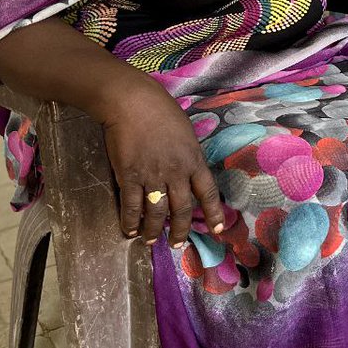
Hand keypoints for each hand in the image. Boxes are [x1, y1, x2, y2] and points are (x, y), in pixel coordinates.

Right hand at [99, 77, 226, 246]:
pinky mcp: (130, 176)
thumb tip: (188, 172)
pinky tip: (130, 231)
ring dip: (154, 230)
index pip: (208, 192)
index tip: (217, 229)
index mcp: (194, 159)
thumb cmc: (161, 111)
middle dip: (180, 230)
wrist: (133, 103)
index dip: (213, 213)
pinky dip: (131, 222)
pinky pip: (132, 206)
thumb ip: (188, 154)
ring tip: (151, 241)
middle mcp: (176, 172)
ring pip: (156, 212)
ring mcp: (153, 175)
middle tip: (177, 244)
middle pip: (182, 209)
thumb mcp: (186, 132)